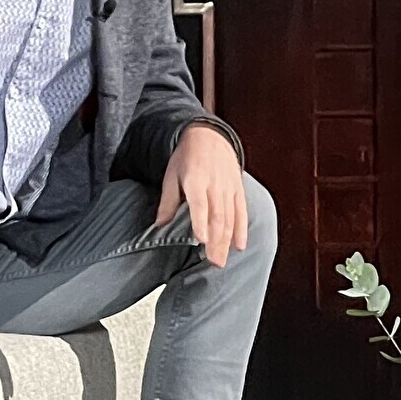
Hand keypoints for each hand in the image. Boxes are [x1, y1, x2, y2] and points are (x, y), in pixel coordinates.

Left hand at [156, 124, 248, 268]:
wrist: (209, 136)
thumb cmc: (187, 157)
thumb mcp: (171, 175)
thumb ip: (168, 201)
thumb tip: (159, 225)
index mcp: (195, 180)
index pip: (200, 204)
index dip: (202, 222)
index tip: (203, 240)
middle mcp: (215, 184)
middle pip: (217, 216)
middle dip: (216, 241)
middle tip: (213, 263)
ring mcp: (228, 188)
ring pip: (230, 217)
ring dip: (227, 241)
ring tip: (222, 260)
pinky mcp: (237, 189)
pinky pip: (241, 211)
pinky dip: (241, 229)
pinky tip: (240, 245)